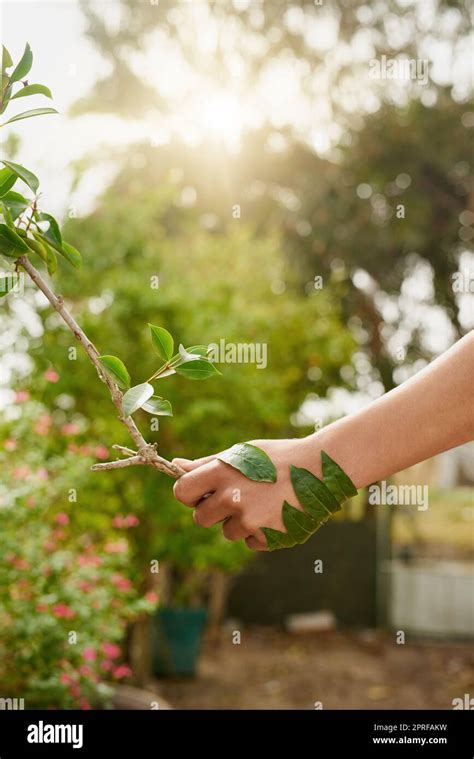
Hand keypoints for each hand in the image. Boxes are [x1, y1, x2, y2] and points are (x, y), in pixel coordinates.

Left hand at [172, 437, 321, 550]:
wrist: (321, 469)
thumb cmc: (277, 457)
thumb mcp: (242, 453)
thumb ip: (207, 464)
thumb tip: (176, 464)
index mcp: (221, 472)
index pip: (182, 492)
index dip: (188, 494)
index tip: (200, 493)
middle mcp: (231, 497)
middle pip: (200, 518)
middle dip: (213, 512)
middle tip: (238, 498)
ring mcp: (249, 520)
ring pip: (228, 532)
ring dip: (240, 522)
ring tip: (265, 501)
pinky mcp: (266, 538)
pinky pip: (251, 542)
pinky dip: (261, 532)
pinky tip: (278, 513)